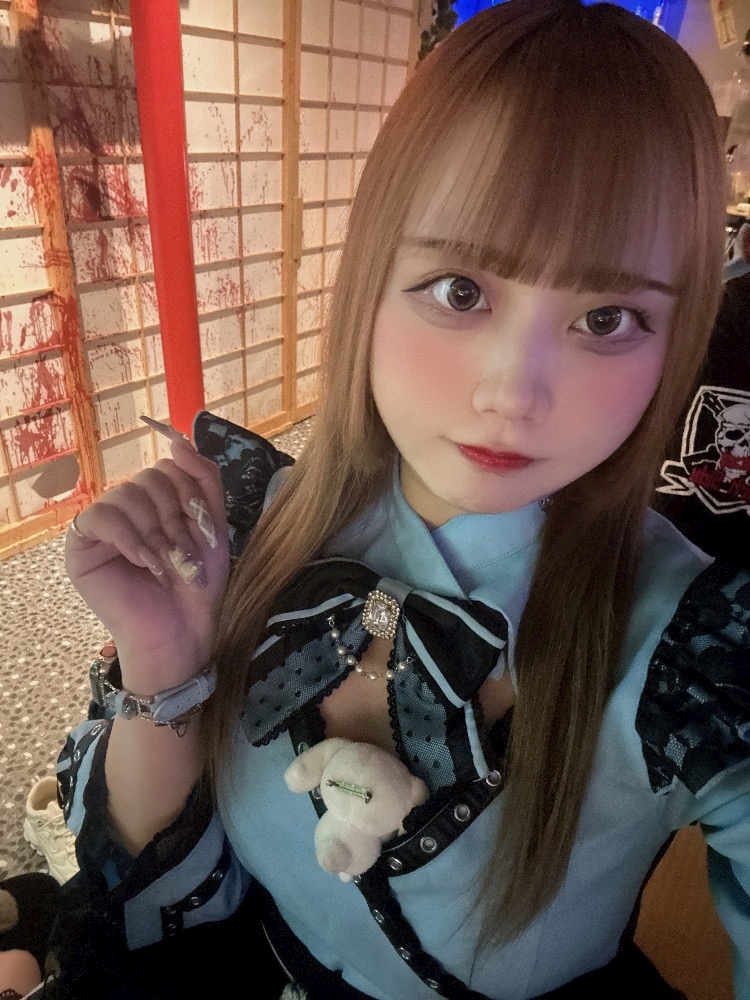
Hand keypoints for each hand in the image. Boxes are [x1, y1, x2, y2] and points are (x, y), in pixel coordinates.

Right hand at [65, 436, 229, 686]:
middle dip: (176, 520)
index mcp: (157, 500)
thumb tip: (176, 439)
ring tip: (164, 565)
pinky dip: (129, 539)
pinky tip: (143, 563)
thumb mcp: (212, 522)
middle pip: (150, 478)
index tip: (203, 534)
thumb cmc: (197, 583)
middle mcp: (128, 506)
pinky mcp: (82, 547)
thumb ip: (202, 477)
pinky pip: (100, 516)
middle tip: (183, 556)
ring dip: (156, 534)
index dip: (191, 498)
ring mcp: (103, 525)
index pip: (170, 467)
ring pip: (127, 494)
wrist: (180, 630)